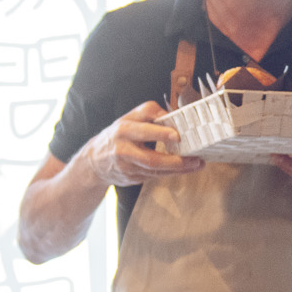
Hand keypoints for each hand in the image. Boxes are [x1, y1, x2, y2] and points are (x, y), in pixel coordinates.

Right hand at [84, 101, 203, 186]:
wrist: (94, 161)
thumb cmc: (118, 136)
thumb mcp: (128, 119)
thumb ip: (148, 114)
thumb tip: (173, 114)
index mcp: (123, 129)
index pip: (143, 128)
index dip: (160, 132)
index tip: (177, 135)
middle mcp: (124, 149)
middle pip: (149, 158)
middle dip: (172, 160)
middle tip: (193, 158)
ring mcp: (127, 166)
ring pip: (155, 170)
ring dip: (178, 168)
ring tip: (197, 164)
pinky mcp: (131, 177)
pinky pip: (154, 176)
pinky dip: (172, 173)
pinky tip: (186, 169)